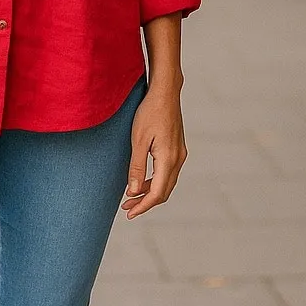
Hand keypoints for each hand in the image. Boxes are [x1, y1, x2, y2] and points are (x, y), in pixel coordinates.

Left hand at [121, 78, 186, 218]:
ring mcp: (180, 153)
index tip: (129, 213)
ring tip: (131, 196)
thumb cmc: (149, 112)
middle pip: (164, 191)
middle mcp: (178, 159)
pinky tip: (142, 180)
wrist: (165, 92)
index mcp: (169, 159)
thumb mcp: (138, 139)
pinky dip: (155, 181)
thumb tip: (134, 191)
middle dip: (145, 202)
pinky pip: (168, 172)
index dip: (143, 206)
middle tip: (126, 207)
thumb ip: (136, 166)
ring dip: (150, 192)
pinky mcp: (177, 147)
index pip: (157, 193)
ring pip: (166, 182)